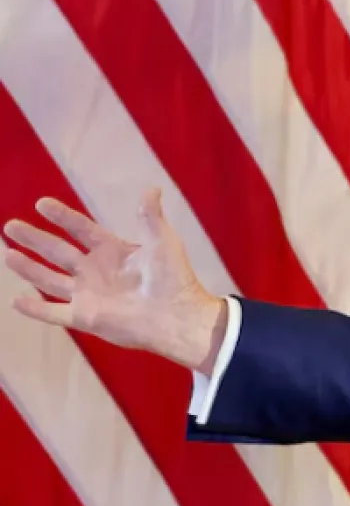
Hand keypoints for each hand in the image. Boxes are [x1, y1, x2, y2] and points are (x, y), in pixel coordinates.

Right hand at [2, 189, 225, 374]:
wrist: (176, 315)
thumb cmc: (173, 277)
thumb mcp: (163, 242)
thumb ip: (151, 217)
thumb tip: (151, 188)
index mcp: (111, 250)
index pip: (80, 229)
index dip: (62, 216)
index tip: (41, 203)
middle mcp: (94, 270)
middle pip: (57, 251)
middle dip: (34, 239)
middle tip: (10, 226)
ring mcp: (87, 294)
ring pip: (49, 279)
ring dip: (28, 268)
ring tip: (7, 255)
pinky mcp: (84, 317)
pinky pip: (53, 312)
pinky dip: (35, 309)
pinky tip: (16, 300)